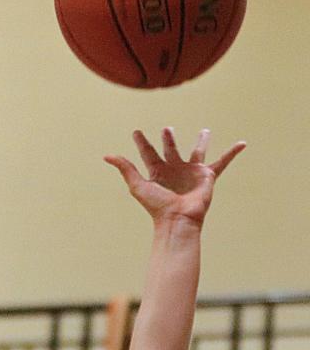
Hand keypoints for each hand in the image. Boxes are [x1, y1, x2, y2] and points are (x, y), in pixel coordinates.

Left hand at [105, 128, 244, 225]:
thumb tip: (107, 155)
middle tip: (167, 129)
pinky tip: (243, 143)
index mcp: (157, 172)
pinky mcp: (207, 176)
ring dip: (201, 142)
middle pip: (171, 150)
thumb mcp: (137, 185)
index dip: (141, 143)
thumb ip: (125, 168)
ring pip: (197, 152)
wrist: (178, 220)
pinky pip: (223, 162)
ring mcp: (191, 172)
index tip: (136, 132)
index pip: (148, 154)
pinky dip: (233, 153)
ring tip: (205, 131)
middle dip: (169, 139)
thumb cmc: (157, 206)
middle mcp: (174, 170)